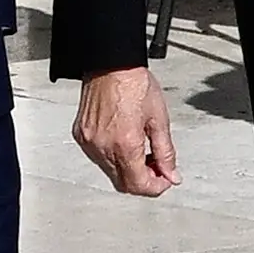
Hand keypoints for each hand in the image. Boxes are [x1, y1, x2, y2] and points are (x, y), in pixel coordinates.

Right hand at [74, 66, 180, 195]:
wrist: (110, 65)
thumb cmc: (134, 84)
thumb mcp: (159, 119)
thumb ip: (166, 152)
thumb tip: (172, 174)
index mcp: (124, 144)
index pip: (138, 185)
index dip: (155, 188)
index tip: (166, 179)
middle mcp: (103, 147)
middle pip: (123, 184)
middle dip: (142, 181)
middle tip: (157, 166)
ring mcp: (89, 143)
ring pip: (110, 173)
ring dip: (128, 170)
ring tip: (141, 151)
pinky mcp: (81, 136)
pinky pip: (98, 159)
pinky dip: (113, 158)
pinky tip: (124, 143)